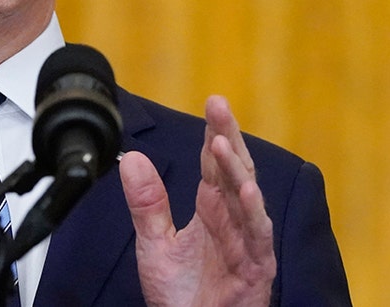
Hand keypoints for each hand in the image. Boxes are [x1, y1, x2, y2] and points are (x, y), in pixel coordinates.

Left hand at [120, 96, 275, 306]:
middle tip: (219, 106)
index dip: (215, 131)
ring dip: (235, 170)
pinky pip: (257, 237)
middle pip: (233, 170)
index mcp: (211, 209)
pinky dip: (252, 214)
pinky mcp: (256, 267)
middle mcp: (232, 219)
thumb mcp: (154, 243)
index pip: (215, 163)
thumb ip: (147, 203)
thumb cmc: (182, 295)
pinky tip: (245, 192)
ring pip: (246, 198)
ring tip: (222, 143)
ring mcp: (247, 241)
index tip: (213, 102)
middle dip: (228, 136)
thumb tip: (132, 159)